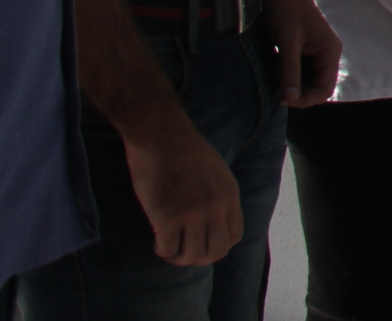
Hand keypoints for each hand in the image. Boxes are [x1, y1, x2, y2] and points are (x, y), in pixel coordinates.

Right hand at [122, 120, 243, 266]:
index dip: (217, 246)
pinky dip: (162, 250)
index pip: (234, 237)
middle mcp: (216, 206)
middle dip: (198, 258)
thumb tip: (212, 222)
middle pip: (215, 252)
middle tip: (182, 251)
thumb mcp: (216, 172)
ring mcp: (193, 212)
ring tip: (169, 248)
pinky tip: (157, 241)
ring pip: (192, 255)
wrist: (161, 133)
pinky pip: (168, 249)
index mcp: (230, 195)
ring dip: (179, 257)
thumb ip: (218, 196)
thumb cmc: (183, 149)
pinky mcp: (168, 216)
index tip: (201, 242)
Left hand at [263, 0, 339, 107]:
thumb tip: (288, 100)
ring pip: (303, 80)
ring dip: (288, 84)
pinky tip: (268, 72)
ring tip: (270, 82)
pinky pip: (294, 70)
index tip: (284, 100)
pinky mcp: (299, 49)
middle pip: (314, 86)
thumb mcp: (288, 41)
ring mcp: (312, 52)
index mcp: (329, 52)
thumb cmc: (287, 9)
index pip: (325, 89)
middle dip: (296, 93)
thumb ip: (289, 71)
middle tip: (274, 93)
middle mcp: (324, 54)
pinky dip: (282, 75)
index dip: (306, 99)